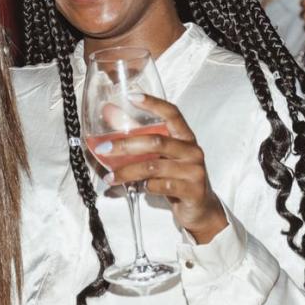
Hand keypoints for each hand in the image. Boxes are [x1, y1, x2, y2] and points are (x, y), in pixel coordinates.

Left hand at [100, 94, 227, 243]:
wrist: (200, 208)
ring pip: (155, 166)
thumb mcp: (161, 155)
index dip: (153, 103)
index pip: (172, 113)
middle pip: (157, 141)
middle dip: (126, 144)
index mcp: (185, 136)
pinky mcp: (193, 190)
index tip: (132, 96)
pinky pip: (162, 186)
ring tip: (110, 177)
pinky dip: (145, 186)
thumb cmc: (177, 177)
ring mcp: (194, 170)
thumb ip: (138, 136)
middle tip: (104, 148)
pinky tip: (136, 188)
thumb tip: (110, 113)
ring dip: (128, 171)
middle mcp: (192, 150)